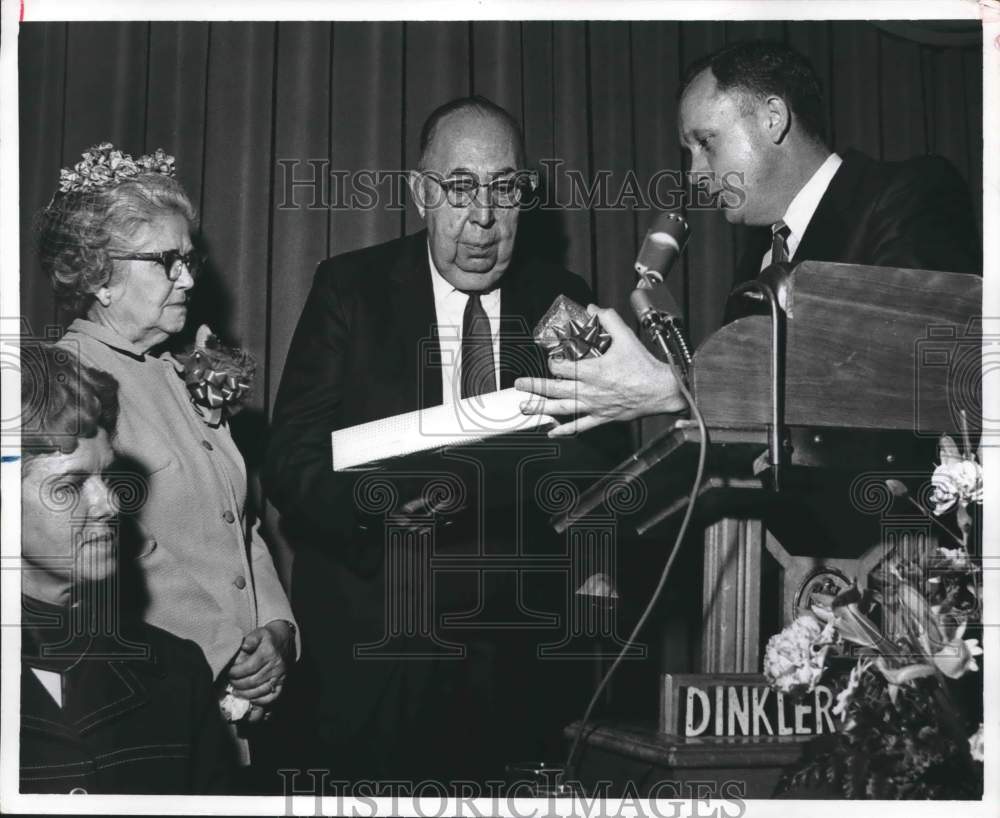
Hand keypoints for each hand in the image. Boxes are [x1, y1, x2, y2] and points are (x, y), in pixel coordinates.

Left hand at [226, 620, 292, 706]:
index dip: (236, 672)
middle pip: (253, 681)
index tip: (228, 672)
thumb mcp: (259, 633)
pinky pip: (272, 696)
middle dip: (238, 684)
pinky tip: (250, 698)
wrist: (286, 640)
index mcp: (268, 652)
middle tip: (230, 682)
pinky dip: (260, 701)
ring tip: (235, 691)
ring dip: (245, 694)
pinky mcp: (283, 682)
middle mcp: (276, 665)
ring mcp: (280, 675)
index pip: (249, 667)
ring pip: (261, 690)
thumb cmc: (268, 638)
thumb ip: (250, 639)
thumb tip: (244, 647)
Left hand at [515, 305, 686, 435]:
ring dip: (540, 408)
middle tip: (519, 384)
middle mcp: (590, 390)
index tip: (551, 359)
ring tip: (524, 407)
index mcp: (593, 370)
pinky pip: (580, 426)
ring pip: (562, 408)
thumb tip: (594, 309)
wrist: (661, 390)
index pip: (562, 367)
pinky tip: (552, 432)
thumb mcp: (626, 337)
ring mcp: (594, 406)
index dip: (553, 362)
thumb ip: (608, 320)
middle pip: (555, 389)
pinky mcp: (602, 417)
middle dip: (534, 385)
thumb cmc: (644, 367)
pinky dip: (564, 430)